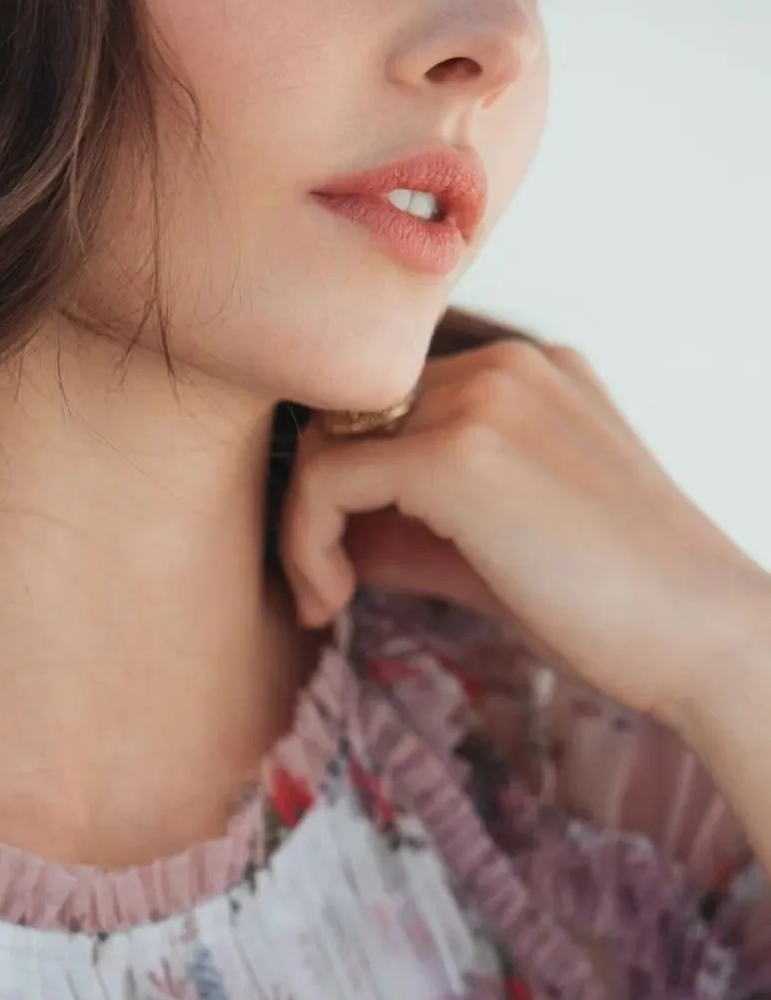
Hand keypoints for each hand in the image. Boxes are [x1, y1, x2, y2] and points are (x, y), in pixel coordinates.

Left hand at [279, 337, 770, 731]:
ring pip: (325, 443)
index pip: (386, 406)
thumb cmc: (610, 606)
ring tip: (325, 601)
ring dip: (305, 530)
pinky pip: (327, 482)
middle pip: (347, 415)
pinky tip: (332, 601)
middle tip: (322, 590)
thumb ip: (417, 529)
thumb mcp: (497, 549)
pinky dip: (307, 545)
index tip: (336, 570)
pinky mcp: (458, 453)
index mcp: (526, 374)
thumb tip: (331, 541)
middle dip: (314, 506)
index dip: (343, 486)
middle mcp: (505, 366)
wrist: (695, 634)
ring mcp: (484, 400)